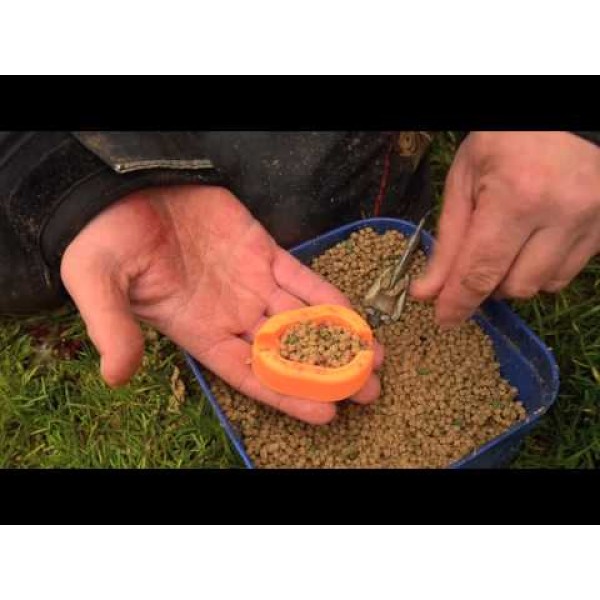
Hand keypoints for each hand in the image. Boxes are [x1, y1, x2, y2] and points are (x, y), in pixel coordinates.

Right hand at [61, 186, 382, 423]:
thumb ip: (112, 328)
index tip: (326, 412)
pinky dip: (327, 296)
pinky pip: (301, 277)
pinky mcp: (262, 250)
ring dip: (338, 338)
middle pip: (288, 353)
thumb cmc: (105, 239)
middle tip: (368, 391)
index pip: (250, 374)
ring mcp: (250, 283)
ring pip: (302, 319)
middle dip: (328, 373)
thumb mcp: (98, 284)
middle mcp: (231, 314)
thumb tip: (116, 375)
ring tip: (375, 358)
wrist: (124, 188)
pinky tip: (354, 314)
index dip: (288, 395)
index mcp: (198, 332)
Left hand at [412, 132, 599, 326]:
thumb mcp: (464, 182)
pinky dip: (542, 269)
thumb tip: (427, 293)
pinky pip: (567, 274)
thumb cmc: (503, 142)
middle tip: (475, 263)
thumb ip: (448, 242)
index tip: (444, 319)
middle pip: (514, 287)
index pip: (481, 271)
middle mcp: (560, 214)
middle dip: (487, 285)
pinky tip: (532, 242)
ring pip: (543, 286)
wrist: (563, 116)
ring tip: (506, 244)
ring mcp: (590, 222)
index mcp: (516, 198)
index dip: (458, 302)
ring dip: (515, 278)